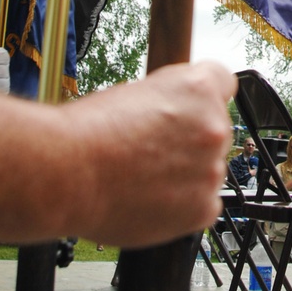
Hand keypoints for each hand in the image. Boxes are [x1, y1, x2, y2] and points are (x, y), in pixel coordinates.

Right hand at [71, 60, 235, 246]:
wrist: (67, 173)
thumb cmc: (89, 132)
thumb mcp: (134, 92)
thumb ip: (169, 101)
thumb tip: (175, 114)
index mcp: (198, 89)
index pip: (223, 83)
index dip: (201, 98)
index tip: (191, 109)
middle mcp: (213, 126)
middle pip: (215, 130)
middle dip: (191, 139)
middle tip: (153, 150)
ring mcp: (211, 169)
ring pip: (208, 169)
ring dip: (187, 173)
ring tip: (144, 177)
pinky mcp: (203, 207)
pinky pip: (204, 203)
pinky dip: (183, 204)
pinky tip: (152, 198)